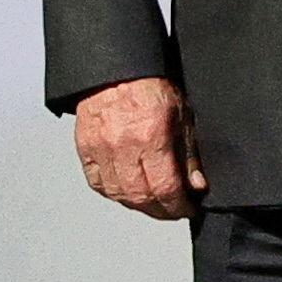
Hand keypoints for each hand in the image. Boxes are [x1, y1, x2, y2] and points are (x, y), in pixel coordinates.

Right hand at [71, 75, 205, 218]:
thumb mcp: (182, 115)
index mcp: (151, 137)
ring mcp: (100, 149)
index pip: (165, 188)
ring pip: (118, 195)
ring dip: (138, 206)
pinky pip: (97, 184)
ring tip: (154, 205)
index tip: (187, 209)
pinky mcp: (85, 149)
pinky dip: (114, 195)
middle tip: (172, 211)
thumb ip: (189, 154)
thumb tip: (196, 185)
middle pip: (141, 197)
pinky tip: (128, 194)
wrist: (115, 70)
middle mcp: (123, 146)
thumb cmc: (149, 87)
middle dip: (161, 211)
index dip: (178, 206)